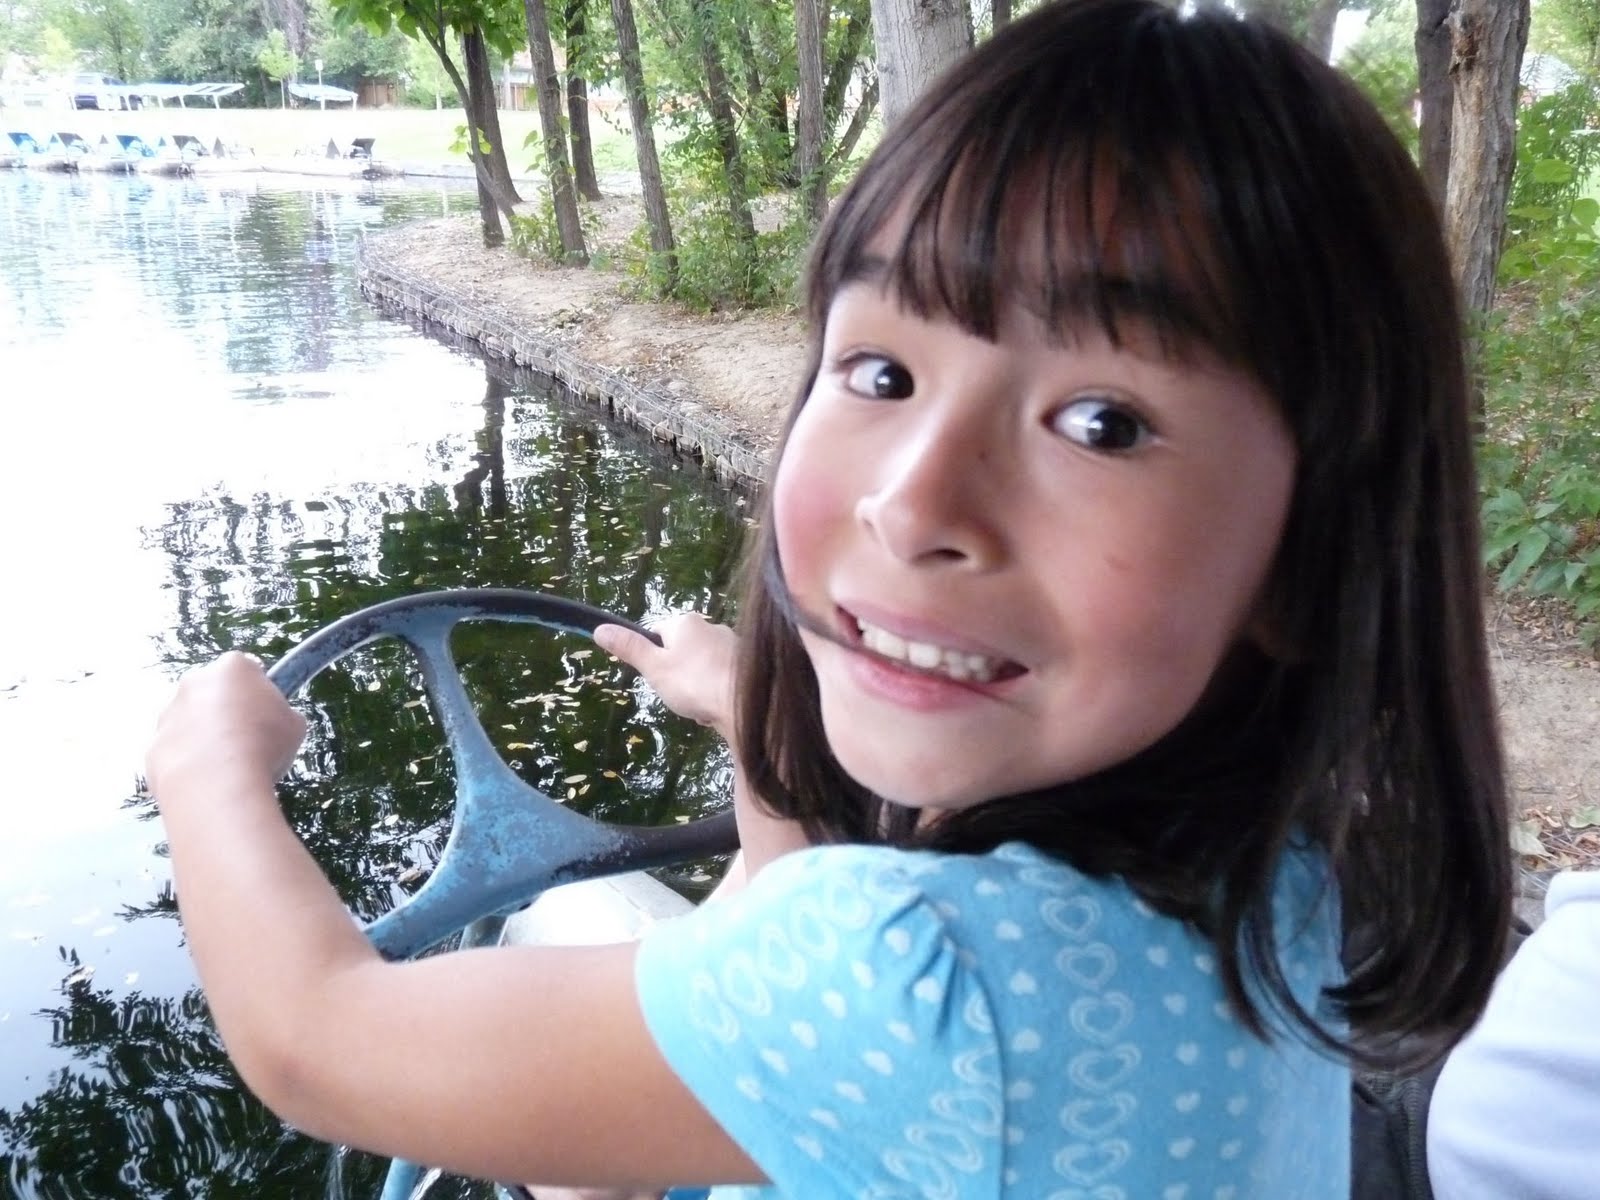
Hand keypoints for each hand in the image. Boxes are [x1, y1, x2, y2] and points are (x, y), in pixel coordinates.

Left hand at [146, 651, 307, 800]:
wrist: (217, 785)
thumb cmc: (263, 745)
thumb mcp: (294, 725)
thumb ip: (280, 714)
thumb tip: (272, 722)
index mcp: (232, 668)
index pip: (247, 668)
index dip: (258, 691)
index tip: (266, 713)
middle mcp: (194, 683)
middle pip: (213, 691)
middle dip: (226, 710)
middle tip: (247, 739)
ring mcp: (169, 715)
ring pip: (190, 721)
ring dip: (204, 737)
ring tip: (227, 766)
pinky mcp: (154, 746)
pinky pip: (175, 751)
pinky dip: (188, 763)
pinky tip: (206, 780)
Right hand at [593, 613, 736, 740]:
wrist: (745, 705)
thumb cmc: (693, 683)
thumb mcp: (654, 667)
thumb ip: (629, 647)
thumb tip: (600, 628)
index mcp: (686, 622)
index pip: (657, 633)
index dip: (652, 657)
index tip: (656, 676)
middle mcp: (711, 627)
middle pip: (680, 652)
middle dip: (675, 675)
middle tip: (677, 694)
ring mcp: (732, 645)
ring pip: (700, 668)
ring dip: (695, 687)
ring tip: (698, 704)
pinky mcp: (747, 666)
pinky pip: (720, 679)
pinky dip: (714, 693)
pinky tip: (715, 708)